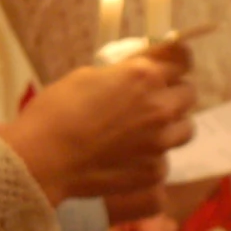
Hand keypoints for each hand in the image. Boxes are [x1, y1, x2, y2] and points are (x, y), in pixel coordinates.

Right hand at [3, 43, 196, 204]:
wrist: (43, 158)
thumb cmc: (55, 111)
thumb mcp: (86, 76)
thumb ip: (120, 74)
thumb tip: (132, 76)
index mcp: (143, 76)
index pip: (181, 58)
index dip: (176, 58)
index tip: (171, 61)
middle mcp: (160, 107)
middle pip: (188, 93)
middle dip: (172, 92)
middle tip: (150, 98)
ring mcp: (160, 143)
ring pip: (185, 128)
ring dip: (170, 125)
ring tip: (144, 130)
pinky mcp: (154, 172)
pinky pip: (164, 159)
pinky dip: (150, 156)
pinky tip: (127, 156)